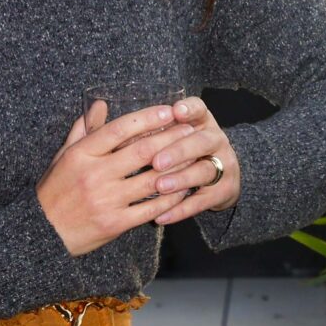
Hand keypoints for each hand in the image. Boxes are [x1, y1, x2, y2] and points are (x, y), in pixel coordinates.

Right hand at [38, 101, 185, 253]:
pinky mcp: (116, 223)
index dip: (147, 118)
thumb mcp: (63, 156)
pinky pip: (150, 208)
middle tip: (190, 129)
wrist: (43, 234)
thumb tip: (101, 104)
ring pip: (152, 180)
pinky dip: (170, 198)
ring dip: (177, 168)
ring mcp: (107, 200)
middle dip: (171, 138)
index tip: (169, 111)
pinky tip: (183, 189)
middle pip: (142, 151)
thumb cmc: (54, 191)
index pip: (119, 129)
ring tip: (194, 157)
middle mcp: (95, 175)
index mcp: (81, 154)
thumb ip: (84, 130)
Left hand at [133, 96, 241, 227]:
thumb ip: (143, 126)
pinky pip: (203, 201)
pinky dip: (182, 209)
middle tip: (156, 162)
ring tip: (159, 187)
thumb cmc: (182, 150)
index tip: (176, 111)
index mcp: (201, 122)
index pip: (200, 109)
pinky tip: (162, 216)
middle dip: (178, 151)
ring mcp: (224, 165)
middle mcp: (215, 140)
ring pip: (205, 171)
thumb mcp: (168, 133)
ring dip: (181, 179)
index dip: (190, 109)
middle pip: (202, 141)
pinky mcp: (224, 190)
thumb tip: (100, 110)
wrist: (217, 180)